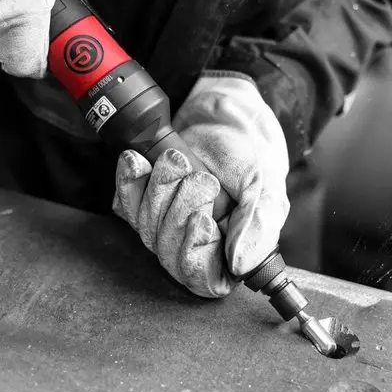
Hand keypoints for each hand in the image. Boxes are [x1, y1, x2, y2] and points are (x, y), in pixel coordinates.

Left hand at [111, 73, 290, 297]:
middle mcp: (196, 243)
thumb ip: (258, 225)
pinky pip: (125, 205)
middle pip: (170, 253)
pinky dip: (130, 182)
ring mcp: (167, 224)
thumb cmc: (251, 151)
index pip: (203, 278)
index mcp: (231, 249)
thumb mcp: (265, 186)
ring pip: (146, 229)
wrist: (226, 112)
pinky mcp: (146, 201)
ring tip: (178, 159)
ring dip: (159, 189)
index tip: (201, 221)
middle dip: (179, 211)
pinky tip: (139, 161)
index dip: (195, 254)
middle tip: (202, 178)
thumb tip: (240, 265)